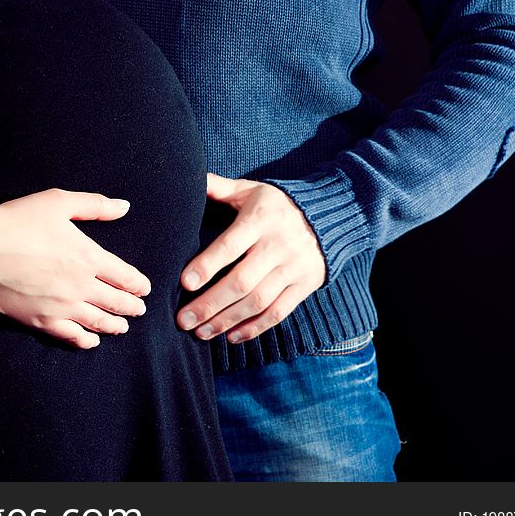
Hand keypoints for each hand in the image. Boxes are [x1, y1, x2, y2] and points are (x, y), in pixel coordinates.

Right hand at [0, 189, 151, 348]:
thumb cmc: (18, 220)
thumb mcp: (59, 202)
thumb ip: (96, 205)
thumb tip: (124, 206)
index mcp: (89, 257)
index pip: (125, 277)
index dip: (139, 284)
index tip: (144, 288)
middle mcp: (81, 286)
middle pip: (116, 302)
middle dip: (132, 307)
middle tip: (139, 309)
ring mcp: (62, 307)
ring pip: (98, 322)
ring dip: (115, 326)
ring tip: (123, 327)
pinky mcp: (41, 321)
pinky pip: (71, 336)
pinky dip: (86, 341)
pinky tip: (92, 341)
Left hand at [177, 173, 325, 343]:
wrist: (331, 214)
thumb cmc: (276, 204)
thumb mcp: (250, 189)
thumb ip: (218, 187)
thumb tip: (188, 179)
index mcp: (261, 219)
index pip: (231, 245)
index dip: (208, 264)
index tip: (185, 282)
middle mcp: (279, 245)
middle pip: (242, 281)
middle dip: (211, 304)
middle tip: (183, 320)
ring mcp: (294, 268)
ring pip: (258, 301)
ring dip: (227, 320)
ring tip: (200, 332)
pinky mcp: (305, 285)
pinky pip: (278, 312)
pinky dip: (254, 327)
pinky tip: (231, 336)